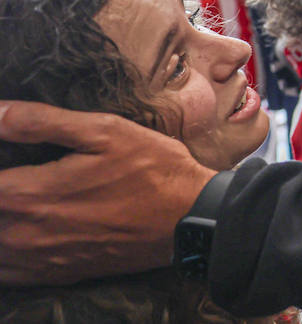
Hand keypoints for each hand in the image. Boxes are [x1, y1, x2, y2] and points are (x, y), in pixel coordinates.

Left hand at [0, 101, 214, 284]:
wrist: (188, 219)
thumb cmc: (151, 170)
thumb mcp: (104, 131)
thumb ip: (41, 121)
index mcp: (26, 194)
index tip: (7, 157)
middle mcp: (21, 233)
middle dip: (1, 191)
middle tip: (17, 176)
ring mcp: (36, 260)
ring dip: (2, 220)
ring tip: (19, 201)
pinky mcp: (54, 275)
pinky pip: (6, 272)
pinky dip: (6, 252)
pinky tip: (21, 231)